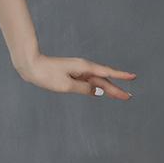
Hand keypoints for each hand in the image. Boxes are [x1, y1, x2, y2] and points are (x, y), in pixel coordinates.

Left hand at [15, 52, 135, 99]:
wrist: (31, 65)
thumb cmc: (47, 74)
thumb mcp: (66, 85)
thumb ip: (84, 89)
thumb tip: (98, 92)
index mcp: (84, 68)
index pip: (106, 73)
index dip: (120, 76)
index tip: (133, 77)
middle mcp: (83, 68)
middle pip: (103, 80)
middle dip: (116, 88)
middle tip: (129, 96)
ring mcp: (78, 71)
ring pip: (97, 82)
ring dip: (109, 89)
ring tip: (121, 95)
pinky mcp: (72, 75)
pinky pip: (89, 82)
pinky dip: (98, 87)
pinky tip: (102, 91)